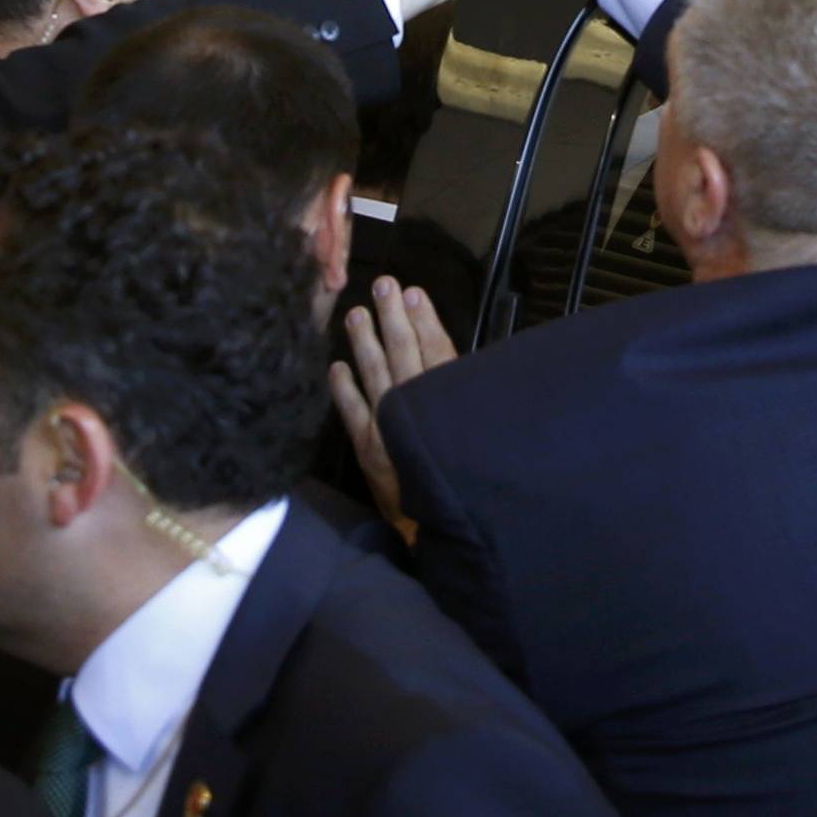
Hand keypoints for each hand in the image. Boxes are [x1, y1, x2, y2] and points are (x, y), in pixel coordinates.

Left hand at [327, 276, 457, 542]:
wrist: (442, 532)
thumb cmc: (470, 481)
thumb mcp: (481, 435)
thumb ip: (464, 400)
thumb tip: (453, 363)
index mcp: (449, 403)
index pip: (437, 352)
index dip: (424, 321)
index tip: (414, 292)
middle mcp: (416, 410)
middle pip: (403, 354)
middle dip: (393, 317)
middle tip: (383, 284)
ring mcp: (388, 428)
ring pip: (375, 374)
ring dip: (365, 341)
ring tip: (356, 313)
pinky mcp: (369, 449)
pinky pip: (352, 412)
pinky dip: (343, 389)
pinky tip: (336, 366)